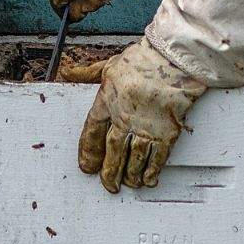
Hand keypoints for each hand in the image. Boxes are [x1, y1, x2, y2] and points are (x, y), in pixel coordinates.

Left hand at [77, 41, 208, 193]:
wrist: (175, 59)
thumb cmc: (144, 59)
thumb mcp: (109, 64)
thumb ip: (87, 73)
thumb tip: (67, 73)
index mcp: (107, 101)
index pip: (92, 132)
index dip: (88, 152)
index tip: (87, 166)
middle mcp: (124, 117)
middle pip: (113, 151)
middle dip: (109, 171)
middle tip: (108, 184)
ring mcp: (146, 127)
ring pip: (134, 158)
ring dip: (130, 174)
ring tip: (128, 184)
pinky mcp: (166, 131)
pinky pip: (157, 157)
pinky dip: (152, 171)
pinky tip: (149, 179)